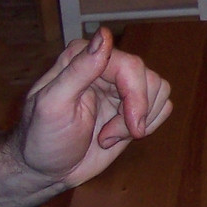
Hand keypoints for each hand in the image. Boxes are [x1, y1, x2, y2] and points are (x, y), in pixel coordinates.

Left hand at [0, 29, 173, 206]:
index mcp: (83, 58)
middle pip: (149, 79)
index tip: (131, 127)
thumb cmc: (42, 139)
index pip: (130, 66)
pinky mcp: (133, 107)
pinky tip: (117, 137)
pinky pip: (163, 106)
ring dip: (140, 122)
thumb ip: (79, 70)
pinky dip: (148, 126)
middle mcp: (105, 67)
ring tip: (108, 136)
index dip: (136, 96)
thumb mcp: (53, 105)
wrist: (46, 171)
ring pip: (160, 91)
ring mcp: (121, 87)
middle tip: (108, 137)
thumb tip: (104, 35)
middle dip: (136, 114)